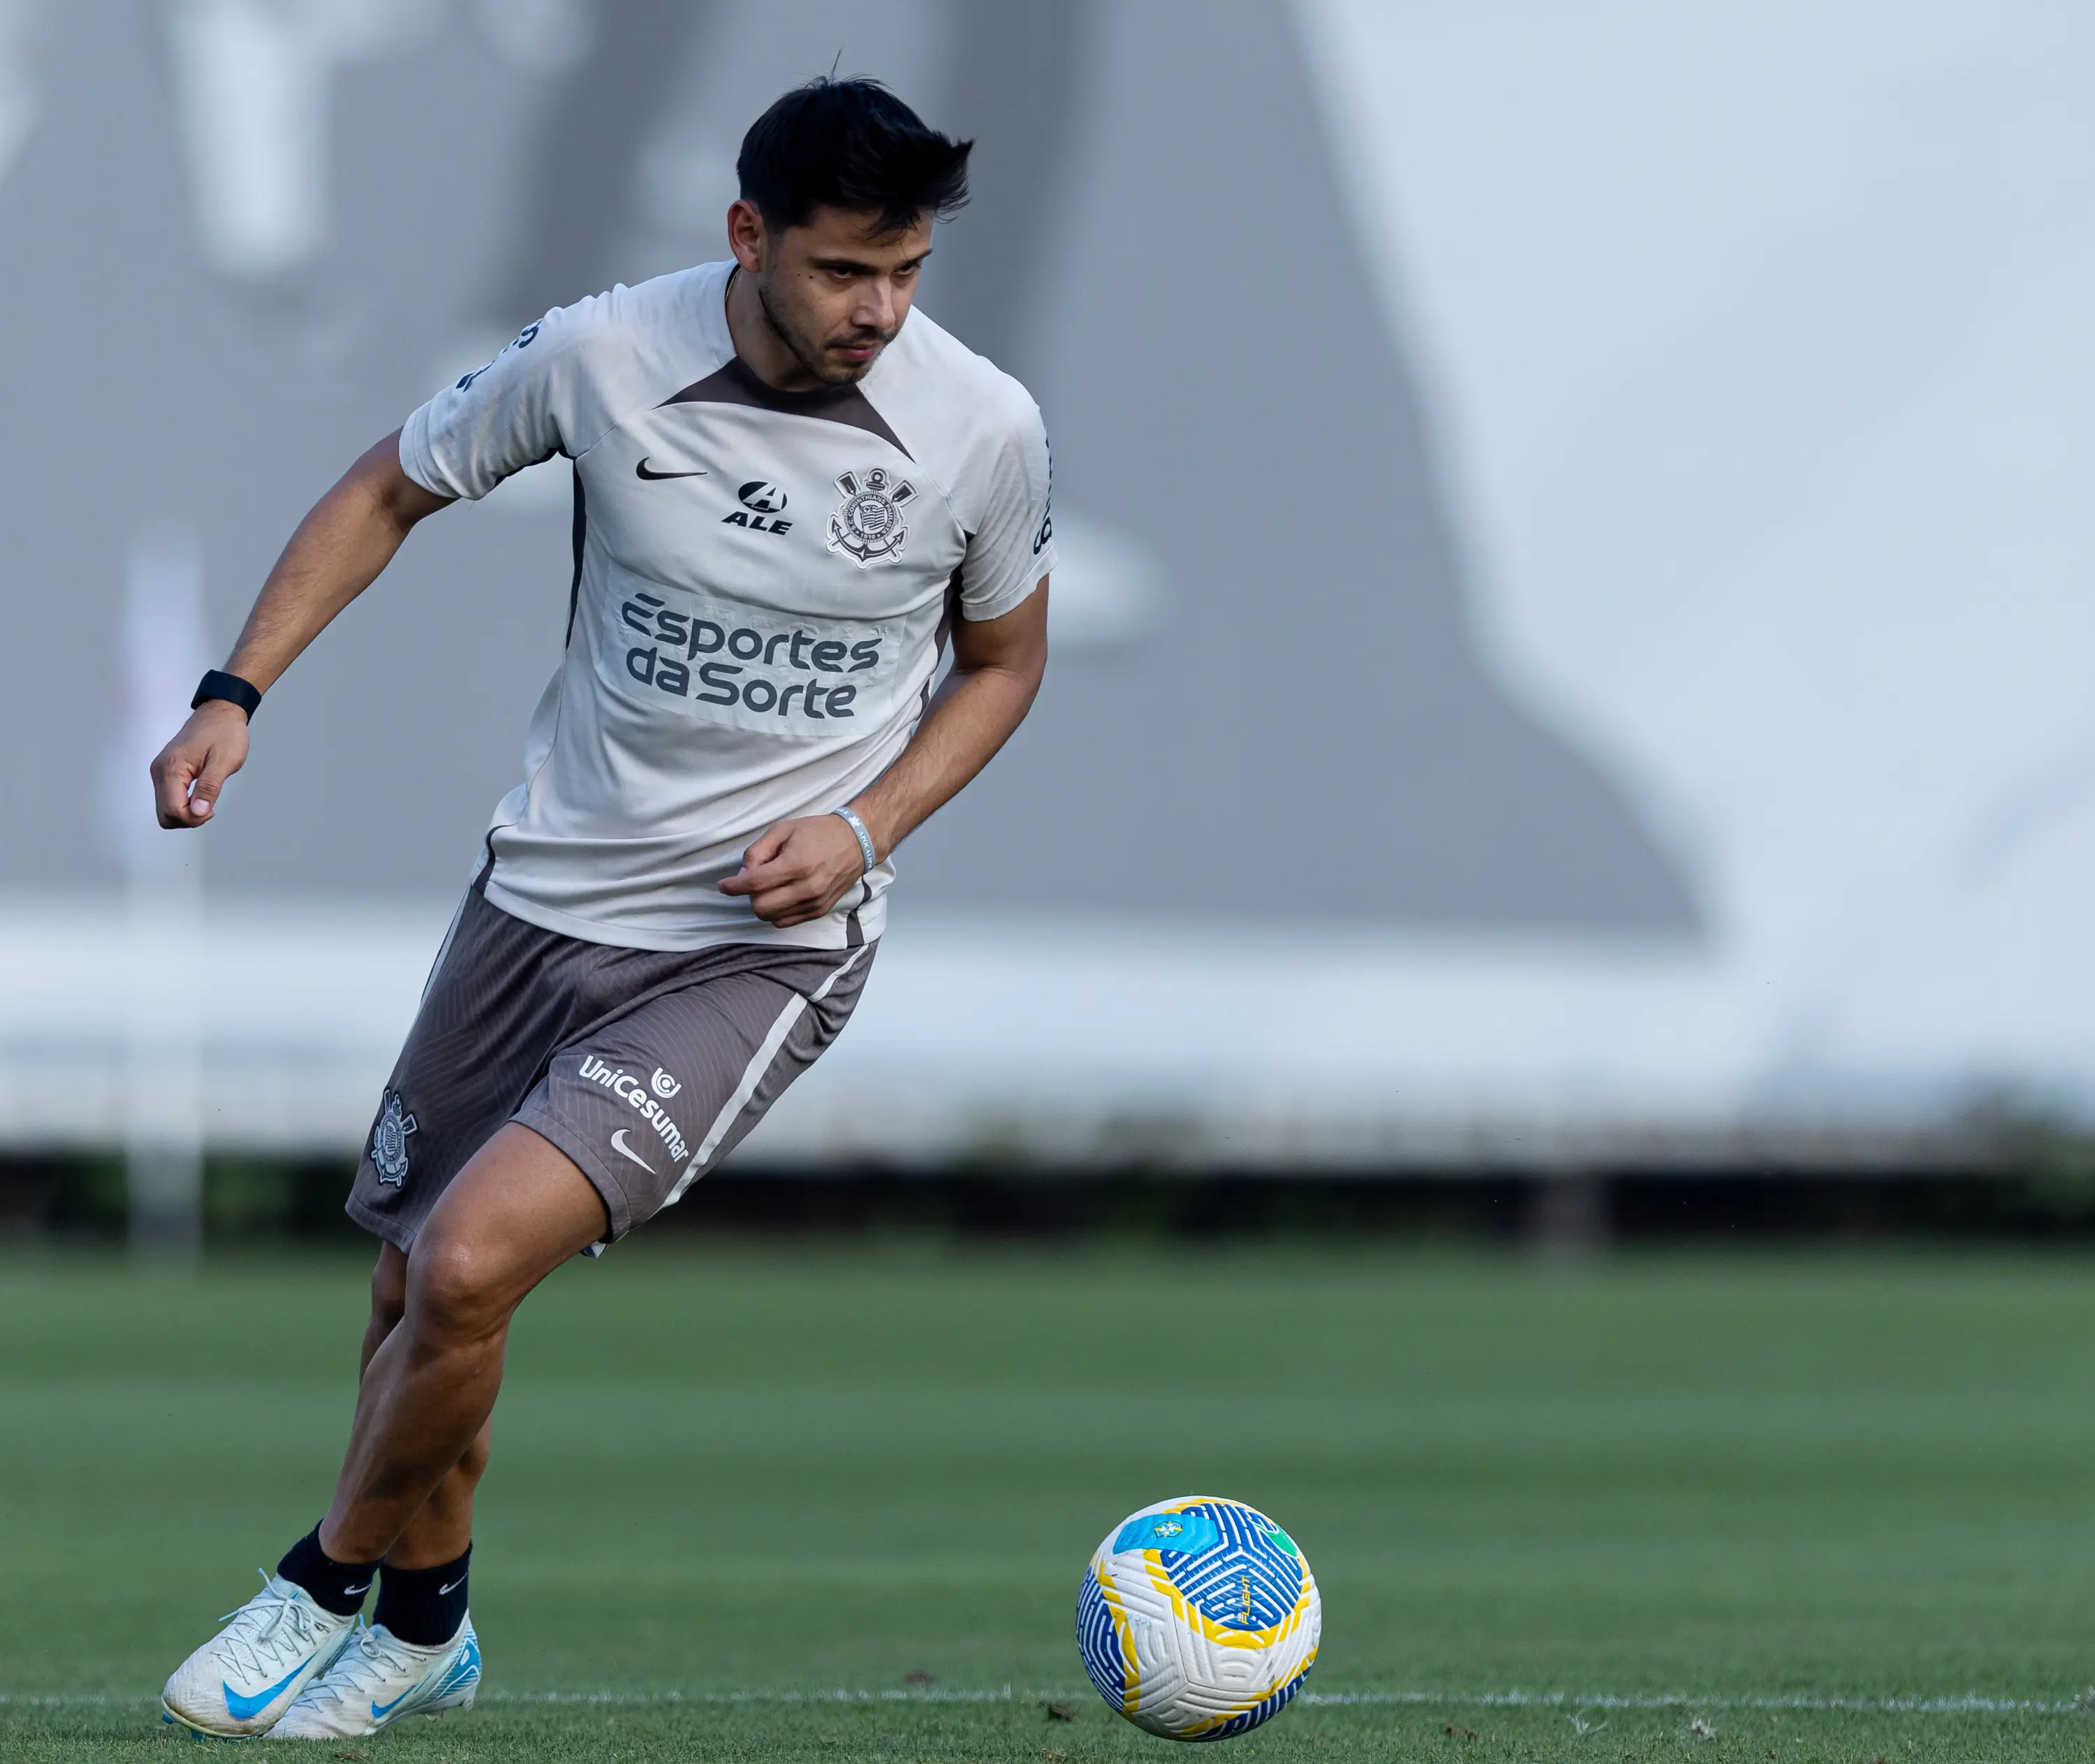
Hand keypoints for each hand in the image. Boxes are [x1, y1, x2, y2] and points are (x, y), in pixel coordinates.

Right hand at [150, 700, 250, 827]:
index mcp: (171, 768)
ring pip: (165, 810)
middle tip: (210, 805)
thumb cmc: (224, 733)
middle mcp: (159, 771)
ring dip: (186, 813)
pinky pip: (168, 800)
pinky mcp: (165, 772)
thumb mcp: (224, 761)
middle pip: (165, 815)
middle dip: (189, 819)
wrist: (219, 713)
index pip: (172, 811)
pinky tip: (200, 796)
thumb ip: (209, 788)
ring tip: (206, 798)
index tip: (212, 809)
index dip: (194, 818)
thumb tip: (198, 812)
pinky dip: (183, 805)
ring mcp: (160, 772)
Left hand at [718, 813, 868, 926]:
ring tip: (771, 886)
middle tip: (754, 880)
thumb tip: (743, 874)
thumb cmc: (818, 832)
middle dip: (749, 895)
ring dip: (763, 904)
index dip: (733, 887)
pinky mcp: (819, 911)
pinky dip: (776, 912)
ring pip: (771, 918)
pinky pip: (786, 922)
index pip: (755, 884)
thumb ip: (758, 851)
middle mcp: (806, 888)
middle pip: (760, 907)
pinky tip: (780, 895)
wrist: (856, 843)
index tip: (723, 886)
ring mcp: (814, 903)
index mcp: (796, 864)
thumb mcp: (782, 830)